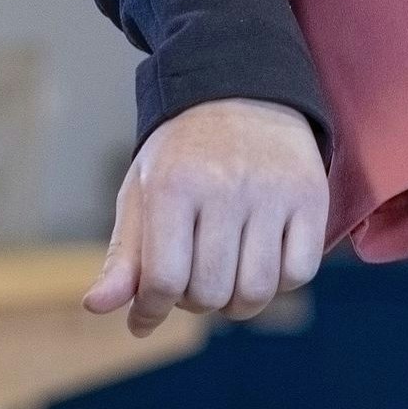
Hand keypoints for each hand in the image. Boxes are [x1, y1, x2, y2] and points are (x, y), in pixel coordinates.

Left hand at [86, 99, 326, 332]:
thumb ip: (123, 255)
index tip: (145, 316)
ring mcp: (273, 192)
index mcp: (173, 186)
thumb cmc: (182, 157)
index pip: (164, 280)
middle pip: (210, 293)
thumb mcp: (141, 194)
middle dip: (195, 302)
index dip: (151, 311)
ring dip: (237, 302)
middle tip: (192, 280)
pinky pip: (299, 273)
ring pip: (257, 290)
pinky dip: (279, 282)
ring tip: (227, 279)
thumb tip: (97, 307)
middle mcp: (225, 187)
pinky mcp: (310, 196)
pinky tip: (262, 260)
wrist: (240, 92)